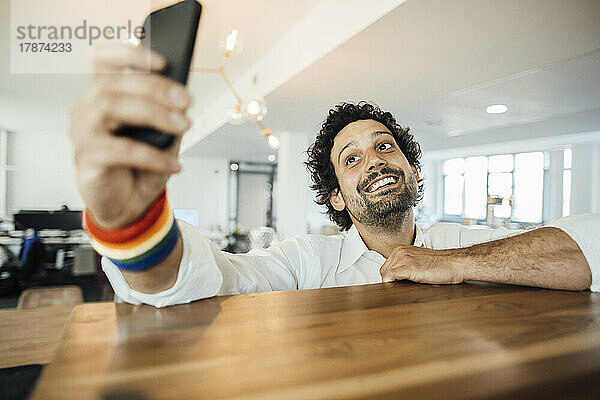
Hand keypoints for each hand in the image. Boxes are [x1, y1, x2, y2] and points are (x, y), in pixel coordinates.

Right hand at [70, 43, 191, 229]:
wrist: (126, 207)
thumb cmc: (139, 169)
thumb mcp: (162, 139)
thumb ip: (169, 117)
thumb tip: (182, 102)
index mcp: (103, 98)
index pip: (101, 62)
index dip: (128, 53)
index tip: (161, 61)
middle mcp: (87, 111)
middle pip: (112, 83)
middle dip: (155, 87)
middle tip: (186, 100)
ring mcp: (83, 134)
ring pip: (111, 107)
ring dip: (153, 113)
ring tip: (182, 126)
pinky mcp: (87, 159)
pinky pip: (120, 150)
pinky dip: (152, 155)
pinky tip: (173, 163)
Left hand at [379, 245, 464, 284]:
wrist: (455, 263)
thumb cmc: (441, 265)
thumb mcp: (419, 262)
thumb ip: (407, 266)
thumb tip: (397, 280)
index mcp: (402, 249)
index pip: (387, 266)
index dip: (389, 278)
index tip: (394, 285)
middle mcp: (400, 251)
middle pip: (384, 270)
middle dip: (389, 281)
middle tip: (398, 290)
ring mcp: (403, 258)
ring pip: (385, 274)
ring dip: (391, 284)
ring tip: (400, 291)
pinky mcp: (408, 267)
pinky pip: (389, 277)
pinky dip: (390, 285)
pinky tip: (398, 290)